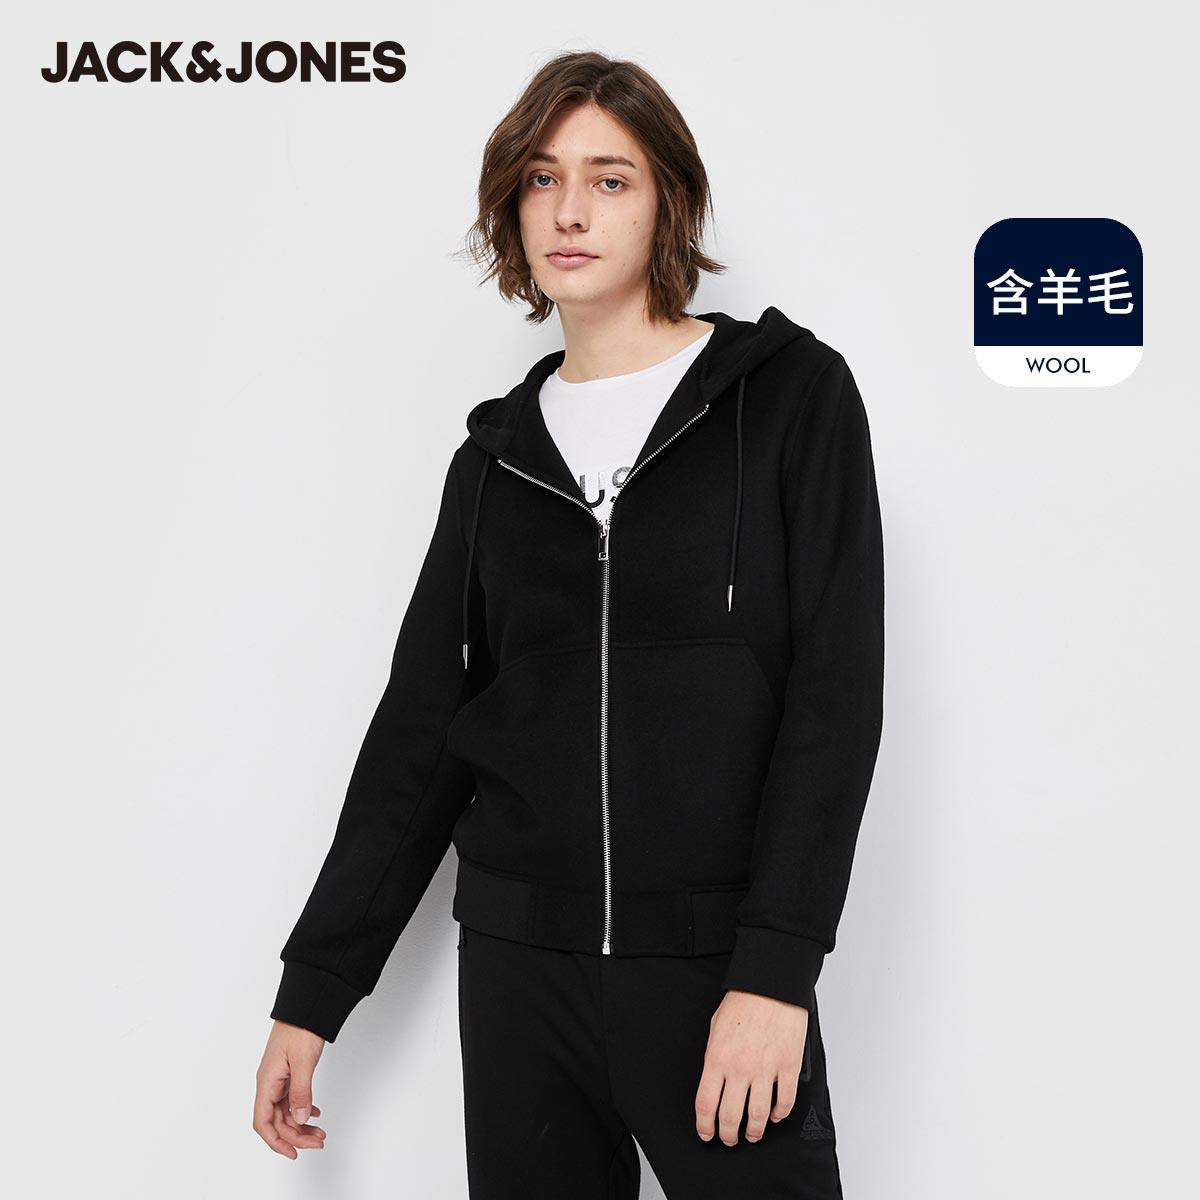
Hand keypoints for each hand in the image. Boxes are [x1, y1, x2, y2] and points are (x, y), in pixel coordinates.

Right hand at [253, 1019, 328, 1157]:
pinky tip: (315, 1113)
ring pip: (286, 1111)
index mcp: (267, 1082)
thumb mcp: (303, 1062)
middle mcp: (270, 1082)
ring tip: (320, 1132)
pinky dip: (303, 1109)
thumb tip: (298, 1119)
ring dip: (301, 1124)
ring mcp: (279, 1077)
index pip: (263, 1121)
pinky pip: (292, 1098)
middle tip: (318, 1141)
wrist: (307, 1005)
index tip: (292, 1153)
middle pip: (277, 1120)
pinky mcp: (289, 1072)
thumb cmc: (300, 1027)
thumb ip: (301, 1092)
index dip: (276, 1141)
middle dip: (296, 1135)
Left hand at [694, 989, 808, 1145]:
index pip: (706, 1104)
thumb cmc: (743, 1001)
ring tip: (751, 1135)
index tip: (706, 1133)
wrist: (771, 985)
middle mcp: (740, 1068)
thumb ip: (715, 1057)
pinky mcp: (788, 1067)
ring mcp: (766, 1070)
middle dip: (728, 1134)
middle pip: (730, 1116)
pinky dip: (779, 1115)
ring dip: (753, 1131)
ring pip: (758, 1116)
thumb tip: (716, 1081)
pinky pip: (784, 1102)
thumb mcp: (715, 1028)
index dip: (705, 1125)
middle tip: (729, 1138)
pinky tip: (774, 1116)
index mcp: (718, 1058)